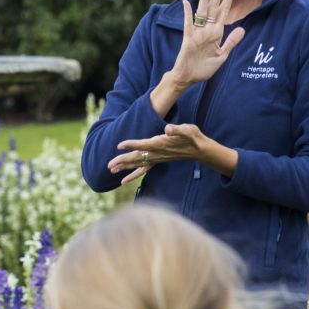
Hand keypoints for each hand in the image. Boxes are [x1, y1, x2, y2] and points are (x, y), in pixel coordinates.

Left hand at [112, 123, 231, 185]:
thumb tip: (168, 129)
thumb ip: (177, 129)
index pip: (143, 145)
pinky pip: (143, 169)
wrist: (200, 150)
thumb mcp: (187, 129)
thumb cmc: (193, 137)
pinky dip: (133, 173)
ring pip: (138, 164)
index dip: (132, 144)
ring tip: (111, 170)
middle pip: (137, 158)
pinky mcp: (158, 160)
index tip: (119, 145)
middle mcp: (157, 153)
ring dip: (124, 167)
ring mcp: (157, 158)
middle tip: (109, 165)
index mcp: (161, 144)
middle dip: (122, 161)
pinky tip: (124, 179)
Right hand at [171, 0, 246, 87]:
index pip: (223, 12)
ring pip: (201, 12)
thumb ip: (231, 42)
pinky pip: (188, 24)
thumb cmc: (203, 68)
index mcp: (216, 33)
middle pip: (213, 7)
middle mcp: (207, 30)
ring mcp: (197, 33)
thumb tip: (242, 29)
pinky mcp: (188, 39)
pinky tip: (187, 3)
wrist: (188, 78)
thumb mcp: (222, 55)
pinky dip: (188, 14)